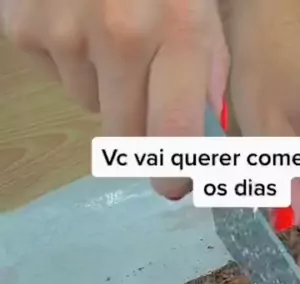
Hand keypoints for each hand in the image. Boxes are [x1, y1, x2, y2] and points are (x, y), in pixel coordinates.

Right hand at [1, 0, 228, 198]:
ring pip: (90, 103)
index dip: (173, 173)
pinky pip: (55, 74)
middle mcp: (119, 36)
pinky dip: (68, 55)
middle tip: (145, 98)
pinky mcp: (24, 28)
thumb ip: (208, 63)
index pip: (172, 136)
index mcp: (178, 29)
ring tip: (110, 25)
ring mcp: (64, 32)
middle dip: (139, 129)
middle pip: (125, 137)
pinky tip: (76, 13)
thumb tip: (208, 135)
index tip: (175, 183)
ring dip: (104, 82)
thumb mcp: (201, 2)